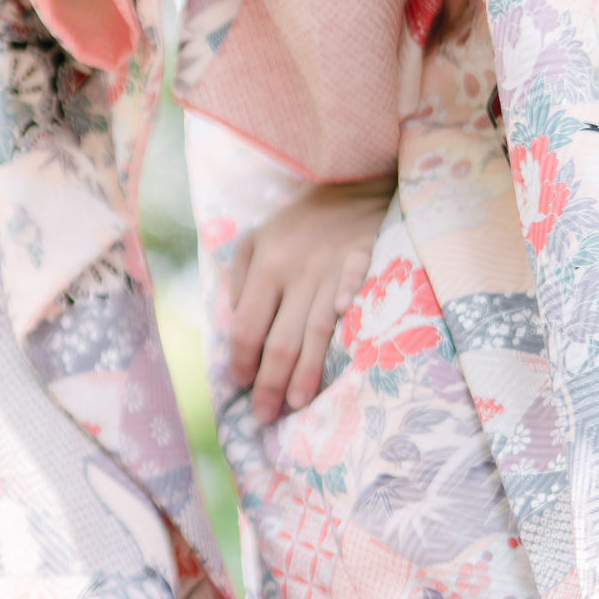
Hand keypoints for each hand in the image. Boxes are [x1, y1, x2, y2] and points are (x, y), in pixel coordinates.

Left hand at [227, 176, 395, 422]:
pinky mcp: (365, 262)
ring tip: (298, 405)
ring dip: (306, 374)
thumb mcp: (255, 241)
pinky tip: (347, 345)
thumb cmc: (299, 222)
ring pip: (316, 333)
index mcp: (265, 266)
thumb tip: (232, 330)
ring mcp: (332, 269)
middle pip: (279, 341)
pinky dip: (351, 314)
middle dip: (270, 384)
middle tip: (266, 416)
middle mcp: (295, 271)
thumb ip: (240, 282)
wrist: (351, 182)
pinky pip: (357, 292)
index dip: (241, 363)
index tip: (241, 386)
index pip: (246, 327)